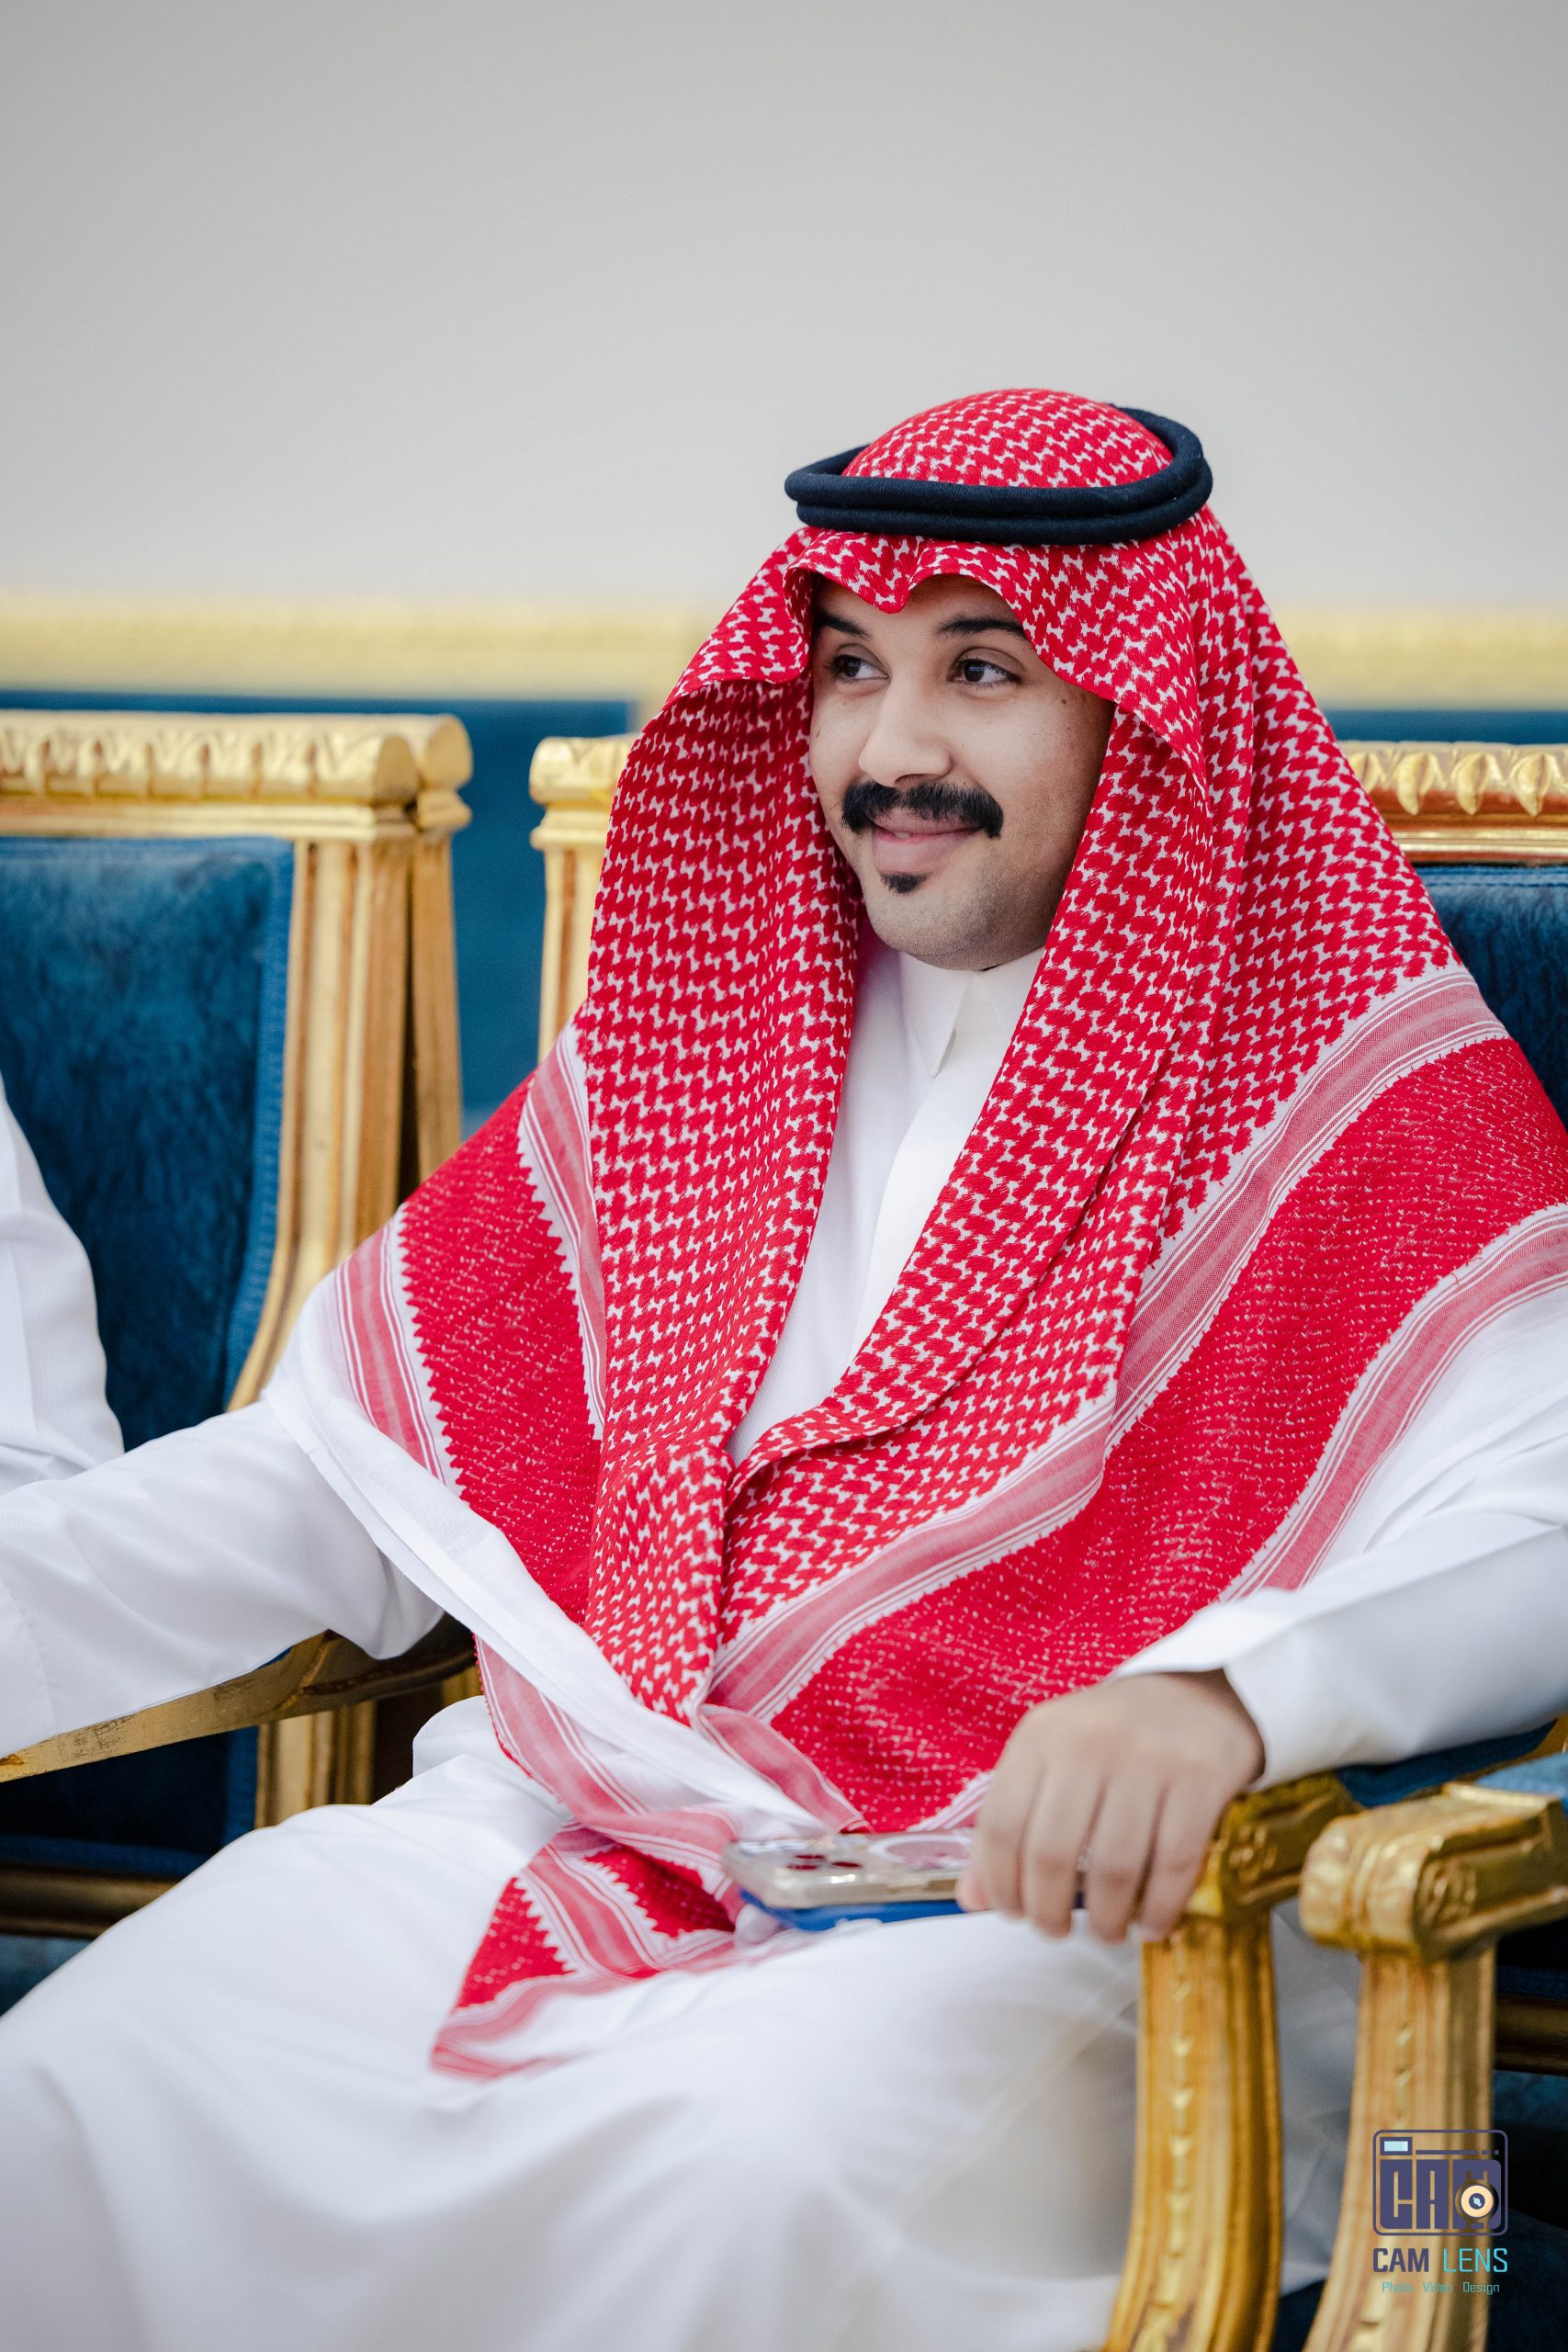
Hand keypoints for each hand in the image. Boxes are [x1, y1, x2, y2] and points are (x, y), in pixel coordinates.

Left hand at [955, 1670, 1263, 1943]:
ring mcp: (1146, 1760)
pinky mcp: (1199, 1779)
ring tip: (1108, 1931)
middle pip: (1052, 1854)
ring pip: (1114, 1868)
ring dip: (1107, 1920)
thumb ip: (1009, 1823)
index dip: (1001, 1885)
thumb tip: (970, 1899)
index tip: (1011, 1914)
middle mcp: (1088, 1742)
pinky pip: (1175, 1864)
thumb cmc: (1110, 1739)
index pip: (1001, 1826)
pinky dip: (1160, 1909)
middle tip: (1056, 1932)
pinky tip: (1151, 1923)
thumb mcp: (1050, 1760)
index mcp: (1040, 1735)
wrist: (1195, 1697)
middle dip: (1049, 1912)